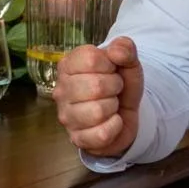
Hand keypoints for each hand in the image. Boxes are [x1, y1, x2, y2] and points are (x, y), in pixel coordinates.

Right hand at [53, 36, 142, 157]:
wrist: (124, 115)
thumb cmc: (119, 86)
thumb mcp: (127, 63)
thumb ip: (125, 49)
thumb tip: (116, 52)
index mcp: (67, 66)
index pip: (90, 59)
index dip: (110, 65)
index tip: (111, 71)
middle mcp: (60, 91)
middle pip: (96, 86)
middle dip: (114, 88)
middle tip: (113, 90)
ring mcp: (66, 116)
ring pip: (98, 111)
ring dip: (113, 108)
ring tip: (110, 106)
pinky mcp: (76, 138)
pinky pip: (102, 133)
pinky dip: (115, 127)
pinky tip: (111, 122)